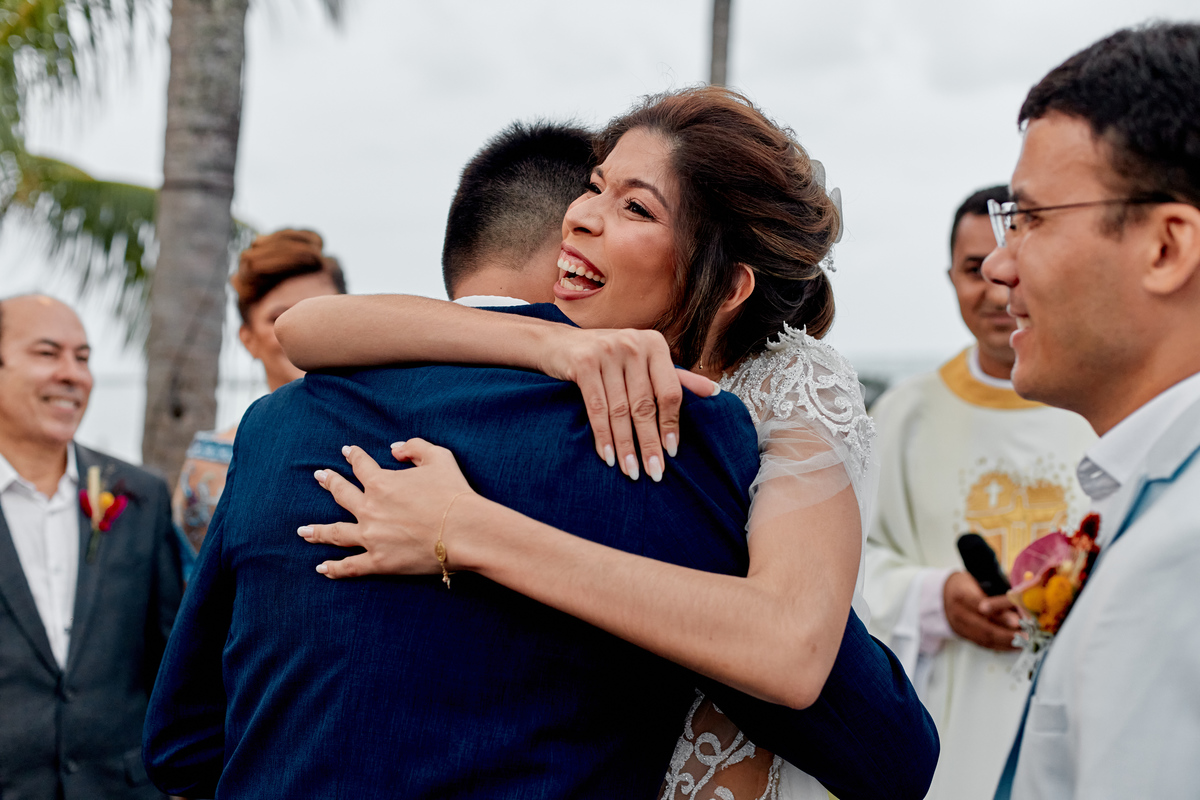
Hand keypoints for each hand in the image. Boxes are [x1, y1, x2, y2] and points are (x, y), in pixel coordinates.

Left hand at [298, 440, 473, 578]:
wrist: (464, 531)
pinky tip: (322, 568)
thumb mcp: (439, 458)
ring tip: (303, 531)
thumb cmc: (454, 493)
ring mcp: (371, 537)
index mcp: (382, 483)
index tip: (347, 452)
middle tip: (319, 477)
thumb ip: (414, 447)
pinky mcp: (379, 562)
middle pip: (341, 494)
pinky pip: (350, 566)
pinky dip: (335, 568)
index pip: (361, 465)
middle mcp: (370, 509)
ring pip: (335, 533)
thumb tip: (394, 448)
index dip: (354, 456)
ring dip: (317, 531)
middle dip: (329, 483)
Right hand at [538, 327, 719, 482]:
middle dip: (649, 443)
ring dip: (625, 445)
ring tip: (631, 471)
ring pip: (620, 410)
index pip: (670, 392)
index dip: (671, 425)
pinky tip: (608, 457)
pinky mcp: (583, 363)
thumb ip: (677, 377)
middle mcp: (633, 344)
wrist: (559, 343)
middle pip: (645, 405)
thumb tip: (715, 393)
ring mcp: (607, 352)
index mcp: (654, 344)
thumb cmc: (609, 357)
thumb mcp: (644, 361)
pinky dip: (603, 436)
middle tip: (654, 472)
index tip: (672, 453)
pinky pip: (596, 408)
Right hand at [943, 571, 1019, 650]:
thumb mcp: (977, 580)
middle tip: (1028, 636)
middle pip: (985, 628)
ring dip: (1007, 643)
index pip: (981, 606)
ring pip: (986, 639)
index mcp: (961, 595)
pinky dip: (1001, 646)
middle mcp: (958, 613)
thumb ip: (997, 588)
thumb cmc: (964, 585)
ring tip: (1026, 643)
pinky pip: (984, 644)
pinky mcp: (964, 636)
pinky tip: (1015, 646)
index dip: (1000, 614)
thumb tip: (1022, 596)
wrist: (941, 595)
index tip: (1017, 621)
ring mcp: (960, 627)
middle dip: (1008, 634)